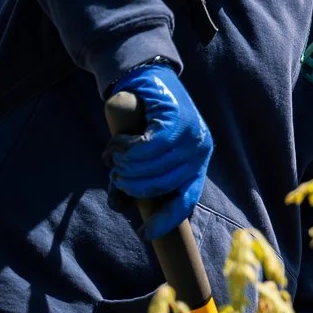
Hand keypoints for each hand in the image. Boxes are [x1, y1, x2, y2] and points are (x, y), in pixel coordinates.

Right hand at [108, 62, 211, 238]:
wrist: (147, 79)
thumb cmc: (144, 121)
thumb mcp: (144, 154)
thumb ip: (134, 178)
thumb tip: (120, 206)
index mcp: (197, 165)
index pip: (186, 201)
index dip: (165, 220)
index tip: (144, 233)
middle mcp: (199, 152)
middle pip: (160, 186)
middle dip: (130, 184)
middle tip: (114, 172)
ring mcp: (191, 136)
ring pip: (149, 167)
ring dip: (123, 165)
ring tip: (113, 156)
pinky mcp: (176, 120)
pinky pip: (145, 147)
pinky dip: (125, 148)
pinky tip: (117, 143)